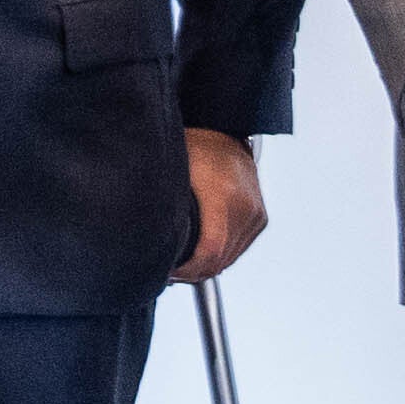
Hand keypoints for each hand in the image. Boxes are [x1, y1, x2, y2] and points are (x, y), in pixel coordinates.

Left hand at [175, 127, 268, 284]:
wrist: (224, 131)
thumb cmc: (193, 149)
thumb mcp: (173, 172)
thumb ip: (165, 205)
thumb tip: (145, 238)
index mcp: (223, 195)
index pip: (209, 251)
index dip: (187, 270)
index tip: (168, 272)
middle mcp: (245, 207)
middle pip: (220, 260)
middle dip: (193, 272)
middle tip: (169, 270)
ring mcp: (255, 214)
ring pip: (229, 259)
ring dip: (205, 267)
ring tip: (181, 263)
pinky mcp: (259, 218)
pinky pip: (237, 249)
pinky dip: (219, 257)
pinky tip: (200, 254)